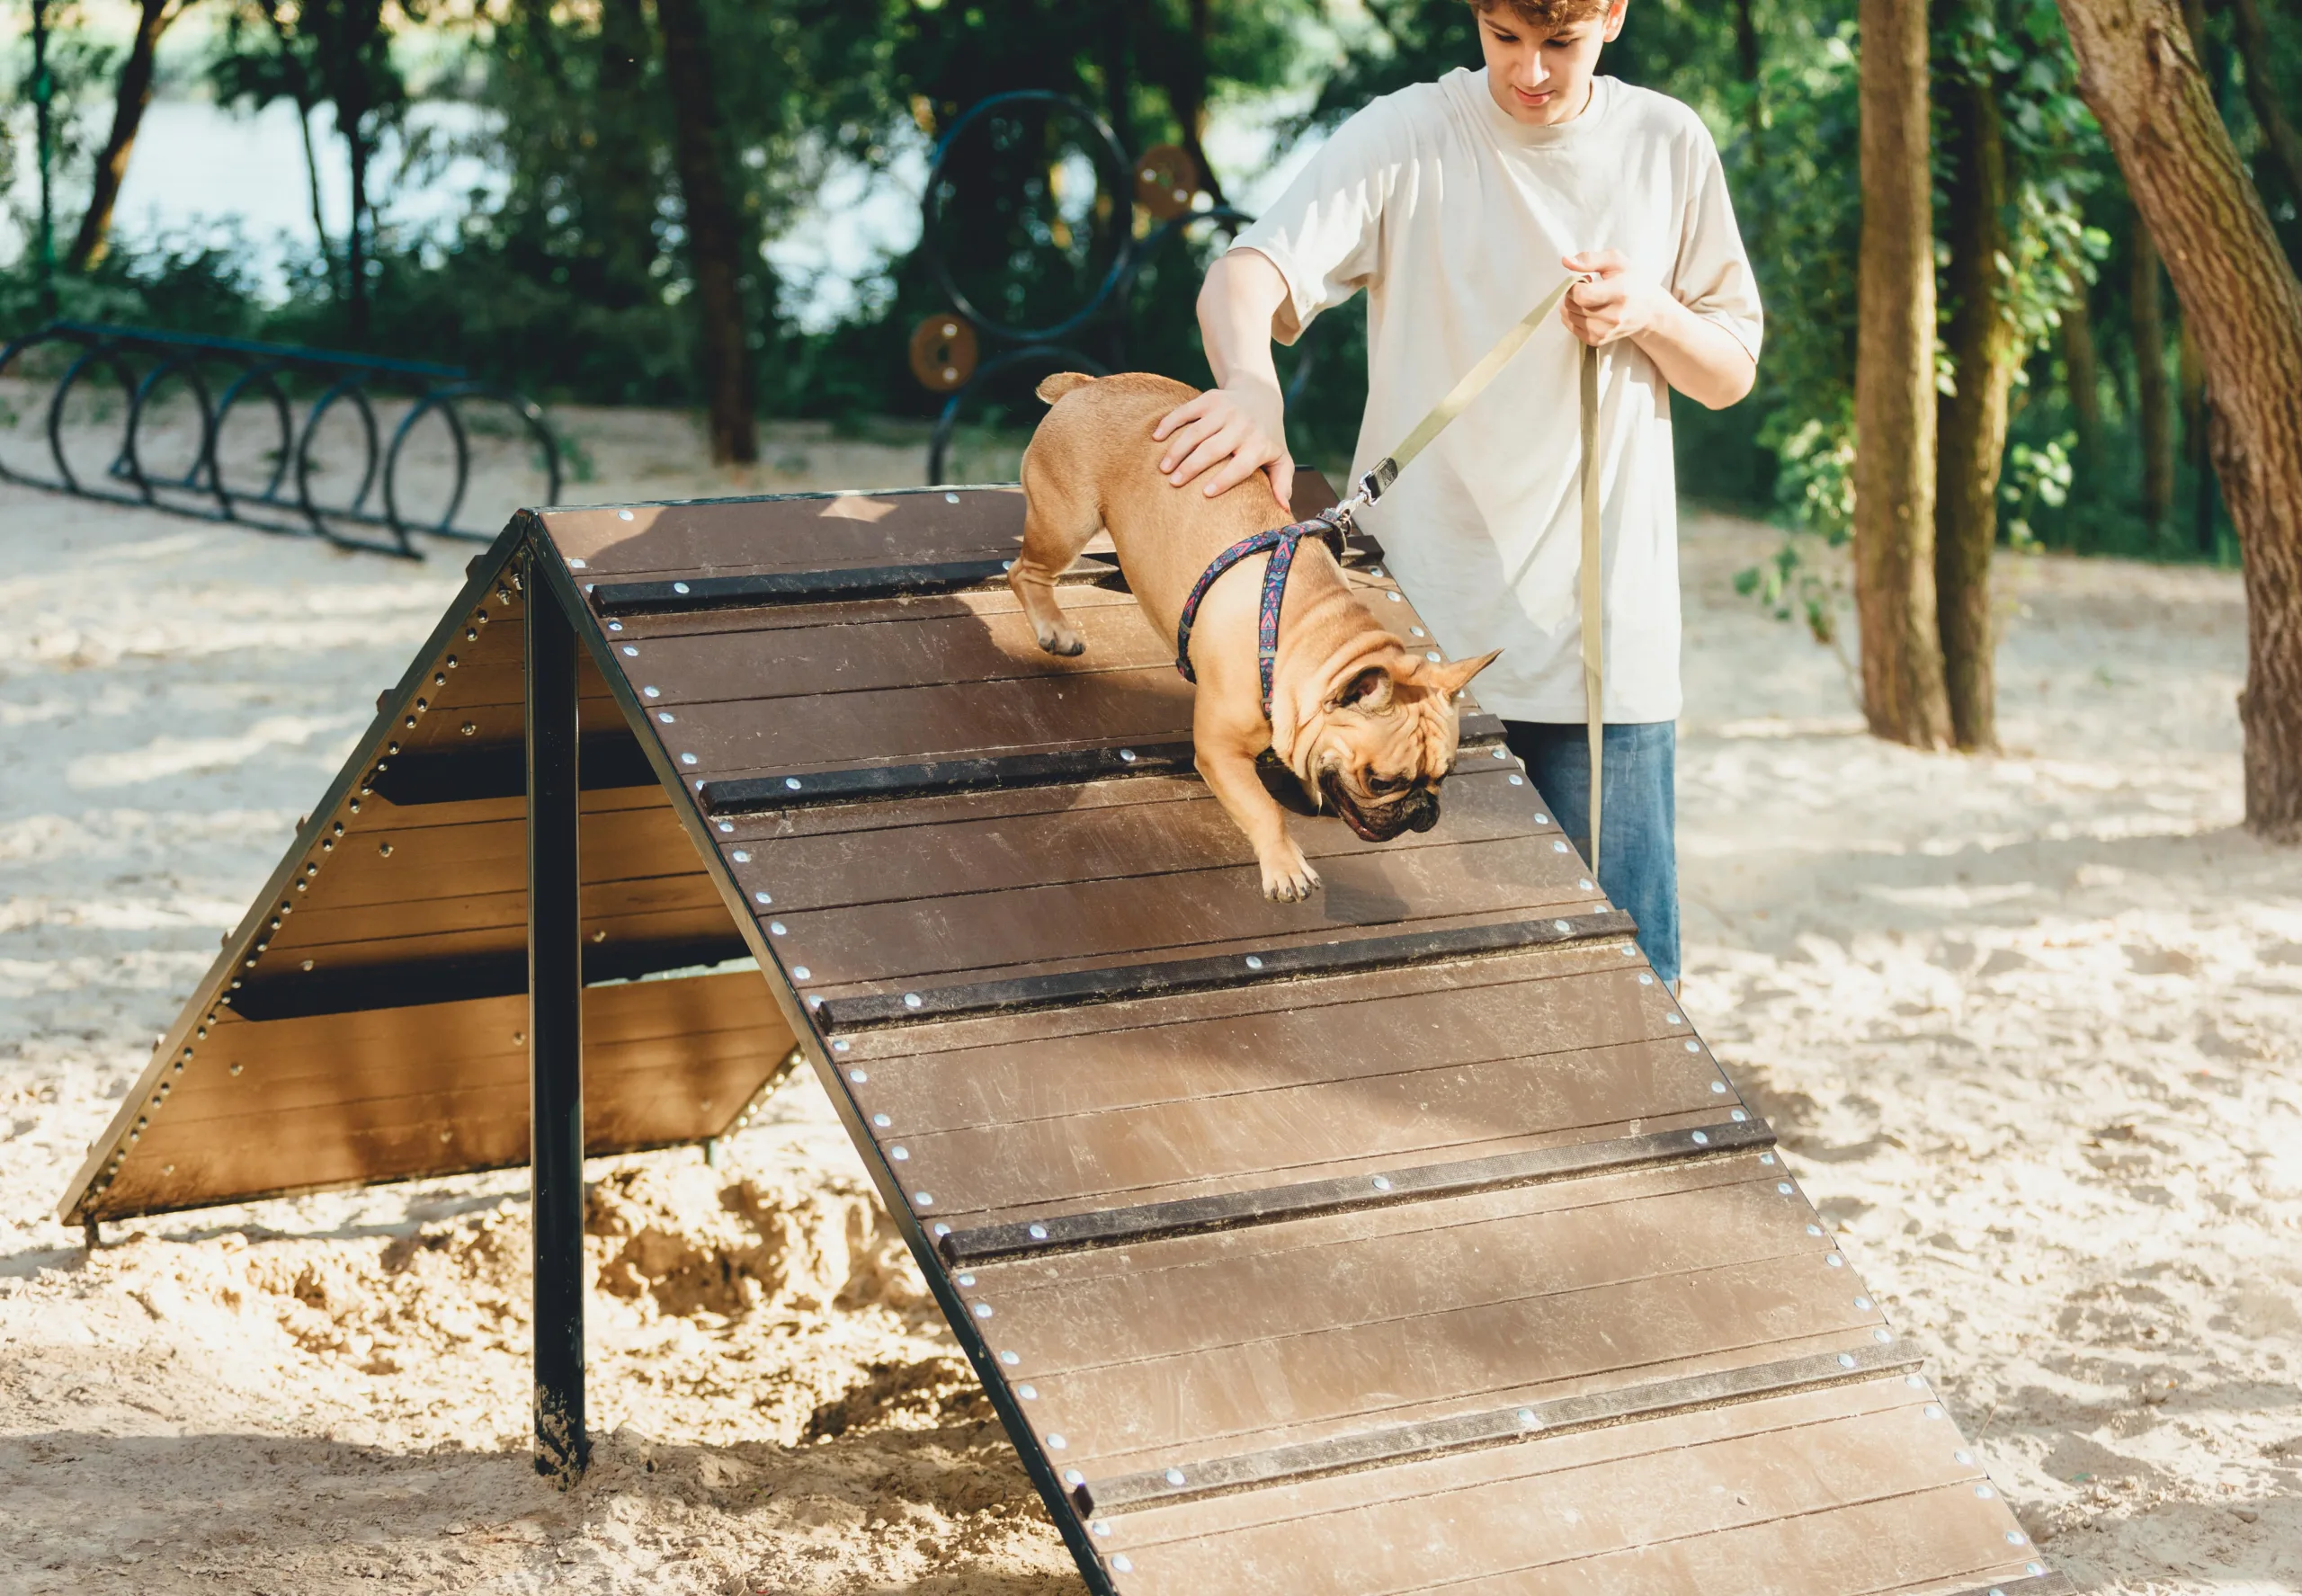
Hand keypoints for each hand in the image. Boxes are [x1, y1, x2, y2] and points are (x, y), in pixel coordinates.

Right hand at [1151, 381, 1294, 506]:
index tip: (1206, 493)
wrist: (1260, 394)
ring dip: (1177, 450)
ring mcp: (1224, 410)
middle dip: (1192, 466)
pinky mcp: (1209, 399)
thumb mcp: (1280, 458)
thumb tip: (1283, 508)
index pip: (1241, 465)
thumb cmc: (1267, 436)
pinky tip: (1156, 438)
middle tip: (1174, 483)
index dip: (1225, 479)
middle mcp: (1242, 426)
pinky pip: (1185, 411)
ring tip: (1163, 468)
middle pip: (1213, 449)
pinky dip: (1169, 423)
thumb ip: (1282, 483)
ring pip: (1196, 431)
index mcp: (1258, 444)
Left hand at [1560, 250, 1675, 347]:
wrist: (1650, 310)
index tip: (1584, 280)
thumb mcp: (1616, 261)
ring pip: (1570, 317)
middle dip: (1572, 294)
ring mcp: (1606, 331)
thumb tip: (1565, 261)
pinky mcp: (1599, 341)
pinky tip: (1587, 310)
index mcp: (1620, 293)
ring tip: (1589, 298)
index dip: (1575, 285)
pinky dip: (1573, 317)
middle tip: (1587, 288)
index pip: (1582, 295)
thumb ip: (1590, 259)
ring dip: (1572, 305)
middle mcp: (1614, 316)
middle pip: (1573, 306)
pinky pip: (1572, 329)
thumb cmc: (1633, 281)